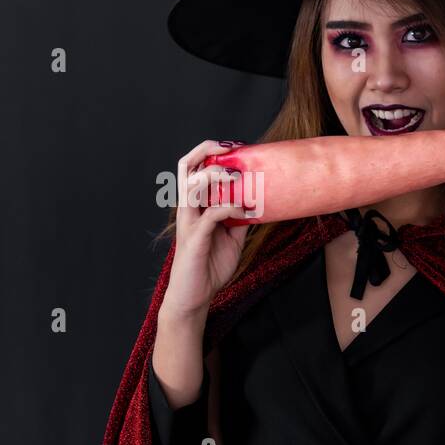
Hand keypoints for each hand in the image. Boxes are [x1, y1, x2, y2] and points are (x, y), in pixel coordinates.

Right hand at [162, 139, 251, 319]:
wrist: (195, 297)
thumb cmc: (209, 267)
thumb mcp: (232, 238)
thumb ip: (239, 218)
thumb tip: (257, 202)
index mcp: (194, 205)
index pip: (194, 167)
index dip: (210, 151)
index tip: (235, 147)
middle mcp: (187, 209)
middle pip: (187, 166)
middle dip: (208, 151)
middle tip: (233, 150)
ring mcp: (189, 222)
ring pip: (194, 185)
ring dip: (217, 176)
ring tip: (237, 178)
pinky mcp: (195, 238)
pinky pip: (211, 214)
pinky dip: (230, 208)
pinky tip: (246, 212)